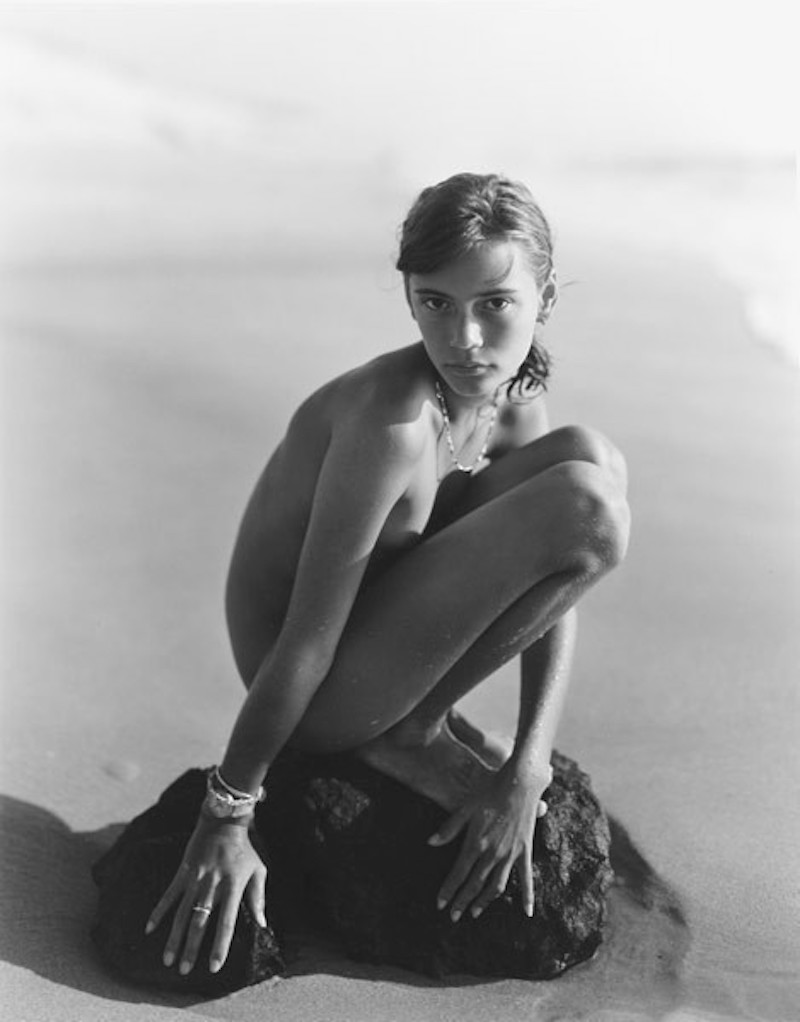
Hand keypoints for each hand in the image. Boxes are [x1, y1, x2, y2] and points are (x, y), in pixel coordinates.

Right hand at [145, 813, 267, 974]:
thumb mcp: (258, 870)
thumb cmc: (244, 851)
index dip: (220, 946)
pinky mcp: (183, 872)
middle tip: (184, 970)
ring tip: (168, 960)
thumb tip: (263, 924)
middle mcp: (213, 886)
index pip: (226, 923)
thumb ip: (258, 897)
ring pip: (182, 914)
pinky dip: (158, 912)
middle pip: (200, 923)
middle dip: (191, 948)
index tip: (214, 966)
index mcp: (233, 887)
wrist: (223, 823)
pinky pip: (168, 895)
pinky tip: (149, 929)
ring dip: (173, 938)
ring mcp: (196, 879)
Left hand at [428, 761, 551, 921]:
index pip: (457, 873)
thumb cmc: (489, 791)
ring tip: (475, 912)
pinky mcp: (524, 851)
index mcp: (475, 842)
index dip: (448, 890)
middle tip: (452, 916)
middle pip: (474, 884)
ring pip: (496, 886)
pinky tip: (527, 913)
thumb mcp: (465, 807)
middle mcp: (492, 853)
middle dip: (462, 901)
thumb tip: (430, 842)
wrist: (519, 783)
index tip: (439, 904)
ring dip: (484, 902)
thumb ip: (449, 828)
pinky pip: (526, 879)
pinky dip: (527, 897)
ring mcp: (510, 854)